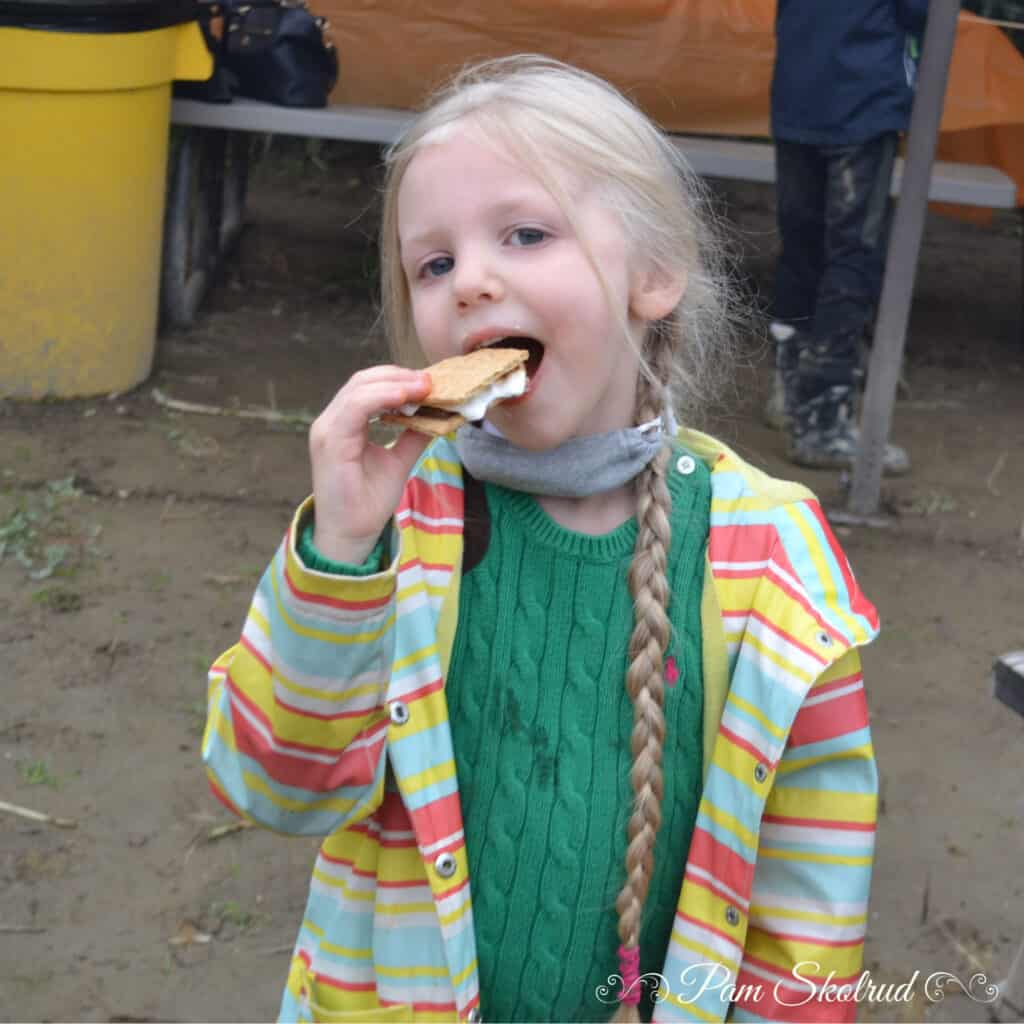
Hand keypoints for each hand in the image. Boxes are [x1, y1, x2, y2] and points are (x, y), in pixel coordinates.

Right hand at [309, 366, 431, 564]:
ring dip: (394, 383)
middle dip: (399, 376)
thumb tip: (438, 414)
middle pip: (363, 380)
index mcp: (344, 423)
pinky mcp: (330, 442)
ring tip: (423, 386)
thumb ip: (412, 435)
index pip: (368, 386)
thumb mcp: (398, 461)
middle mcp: (331, 421)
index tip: (430, 381)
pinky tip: (405, 398)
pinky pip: (355, 408)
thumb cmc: (368, 500)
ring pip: (359, 389)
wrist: (352, 533)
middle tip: (431, 380)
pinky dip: (381, 398)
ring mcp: (327, 429)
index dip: (399, 378)